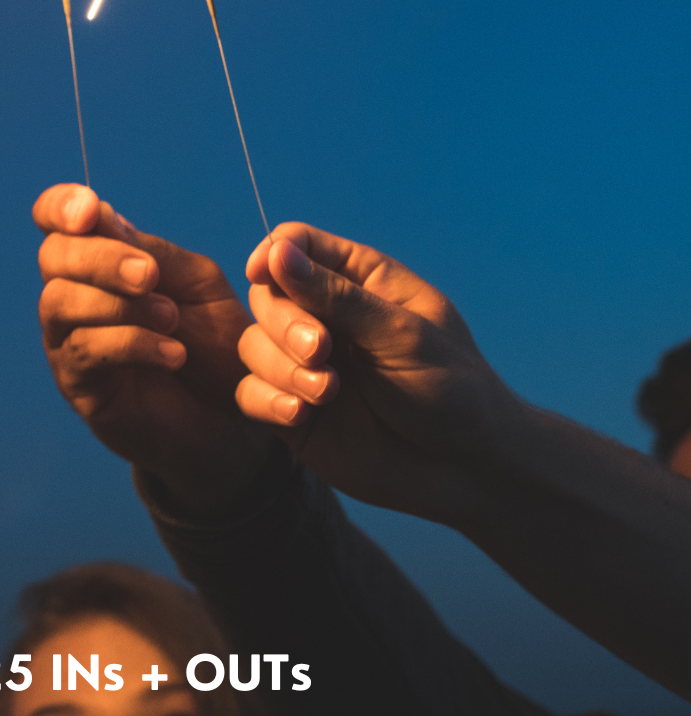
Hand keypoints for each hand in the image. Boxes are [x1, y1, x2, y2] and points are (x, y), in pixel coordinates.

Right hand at [34, 184, 273, 515]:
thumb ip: (150, 252)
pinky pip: (84, 350)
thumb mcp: (194, 284)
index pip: (54, 219)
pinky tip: (172, 353)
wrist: (232, 416)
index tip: (90, 211)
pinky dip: (131, 344)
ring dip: (118, 305)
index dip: (59, 206)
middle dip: (100, 259)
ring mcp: (67, 338)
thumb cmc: (213, 342)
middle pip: (53, 257)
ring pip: (60, 302)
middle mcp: (72, 292)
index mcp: (99, 257)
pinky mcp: (76, 383)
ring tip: (171, 319)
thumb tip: (101, 217)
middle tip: (147, 275)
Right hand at [236, 224, 520, 519]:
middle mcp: (326, 317)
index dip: (273, 254)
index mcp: (360, 282)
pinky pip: (250, 392)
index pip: (297, 246)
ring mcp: (305, 364)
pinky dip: (268, 400)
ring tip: (326, 392)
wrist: (466, 470)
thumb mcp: (402, 335)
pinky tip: (302, 415)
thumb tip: (275, 253)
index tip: (263, 273)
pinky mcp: (292, 408)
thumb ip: (337, 296)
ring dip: (281, 367)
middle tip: (322, 352)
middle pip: (266, 296)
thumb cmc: (452, 390)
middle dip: (285, 323)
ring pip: (254, 344)